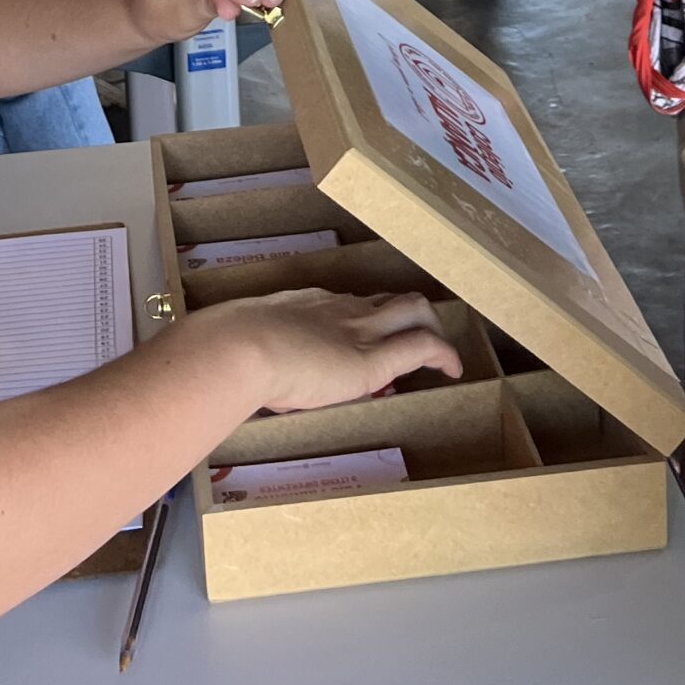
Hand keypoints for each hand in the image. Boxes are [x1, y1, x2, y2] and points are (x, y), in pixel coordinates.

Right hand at [193, 288, 460, 411]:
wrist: (242, 347)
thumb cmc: (231, 352)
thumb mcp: (245, 351)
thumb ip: (258, 359)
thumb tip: (257, 384)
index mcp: (308, 305)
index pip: (350, 307)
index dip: (368, 321)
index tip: (368, 343)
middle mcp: (339, 308)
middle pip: (389, 299)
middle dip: (410, 314)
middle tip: (419, 337)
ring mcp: (358, 329)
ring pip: (413, 309)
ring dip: (431, 328)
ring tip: (442, 354)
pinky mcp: (372, 358)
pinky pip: (420, 345)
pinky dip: (442, 354)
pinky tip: (452, 370)